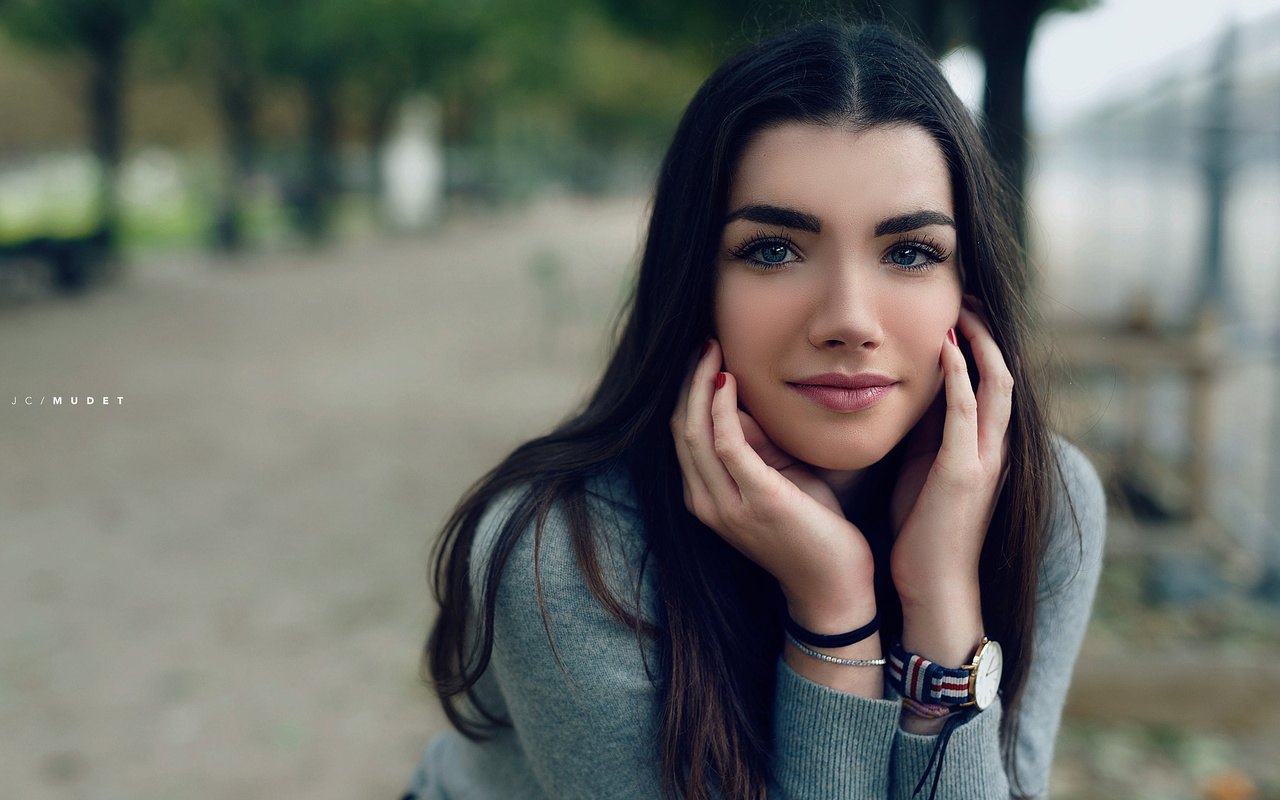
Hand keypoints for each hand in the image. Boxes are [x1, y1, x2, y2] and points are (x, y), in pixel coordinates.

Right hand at [671, 340, 875, 631]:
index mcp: (706, 499)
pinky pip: (727, 444)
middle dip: (687, 381)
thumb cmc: (813, 531)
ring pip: (694, 431)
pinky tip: (729, 380)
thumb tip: (743, 402)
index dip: (686, 392)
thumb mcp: (777, 480)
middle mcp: (706, 504)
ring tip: (712, 350)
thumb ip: (758, 448)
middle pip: (679, 428)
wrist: (833, 589)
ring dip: (700, 384)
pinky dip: (721, 407)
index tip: (703, 356)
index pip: (681, 436)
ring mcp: (727, 506)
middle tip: (703, 343)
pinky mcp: (757, 502)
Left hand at [889, 302, 1011, 656]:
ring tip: (962, 306)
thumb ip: (927, 435)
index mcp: (984, 448)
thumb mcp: (924, 471)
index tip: (960, 310)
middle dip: (987, 332)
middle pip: (1003, 373)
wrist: (933, 588)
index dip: (980, 344)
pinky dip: (961, 375)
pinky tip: (946, 346)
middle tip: (968, 294)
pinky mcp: (964, 472)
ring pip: (996, 384)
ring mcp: (985, 459)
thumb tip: (910, 397)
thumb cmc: (922, 532)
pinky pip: (968, 412)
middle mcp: (994, 449)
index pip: (990, 382)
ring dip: (979, 342)